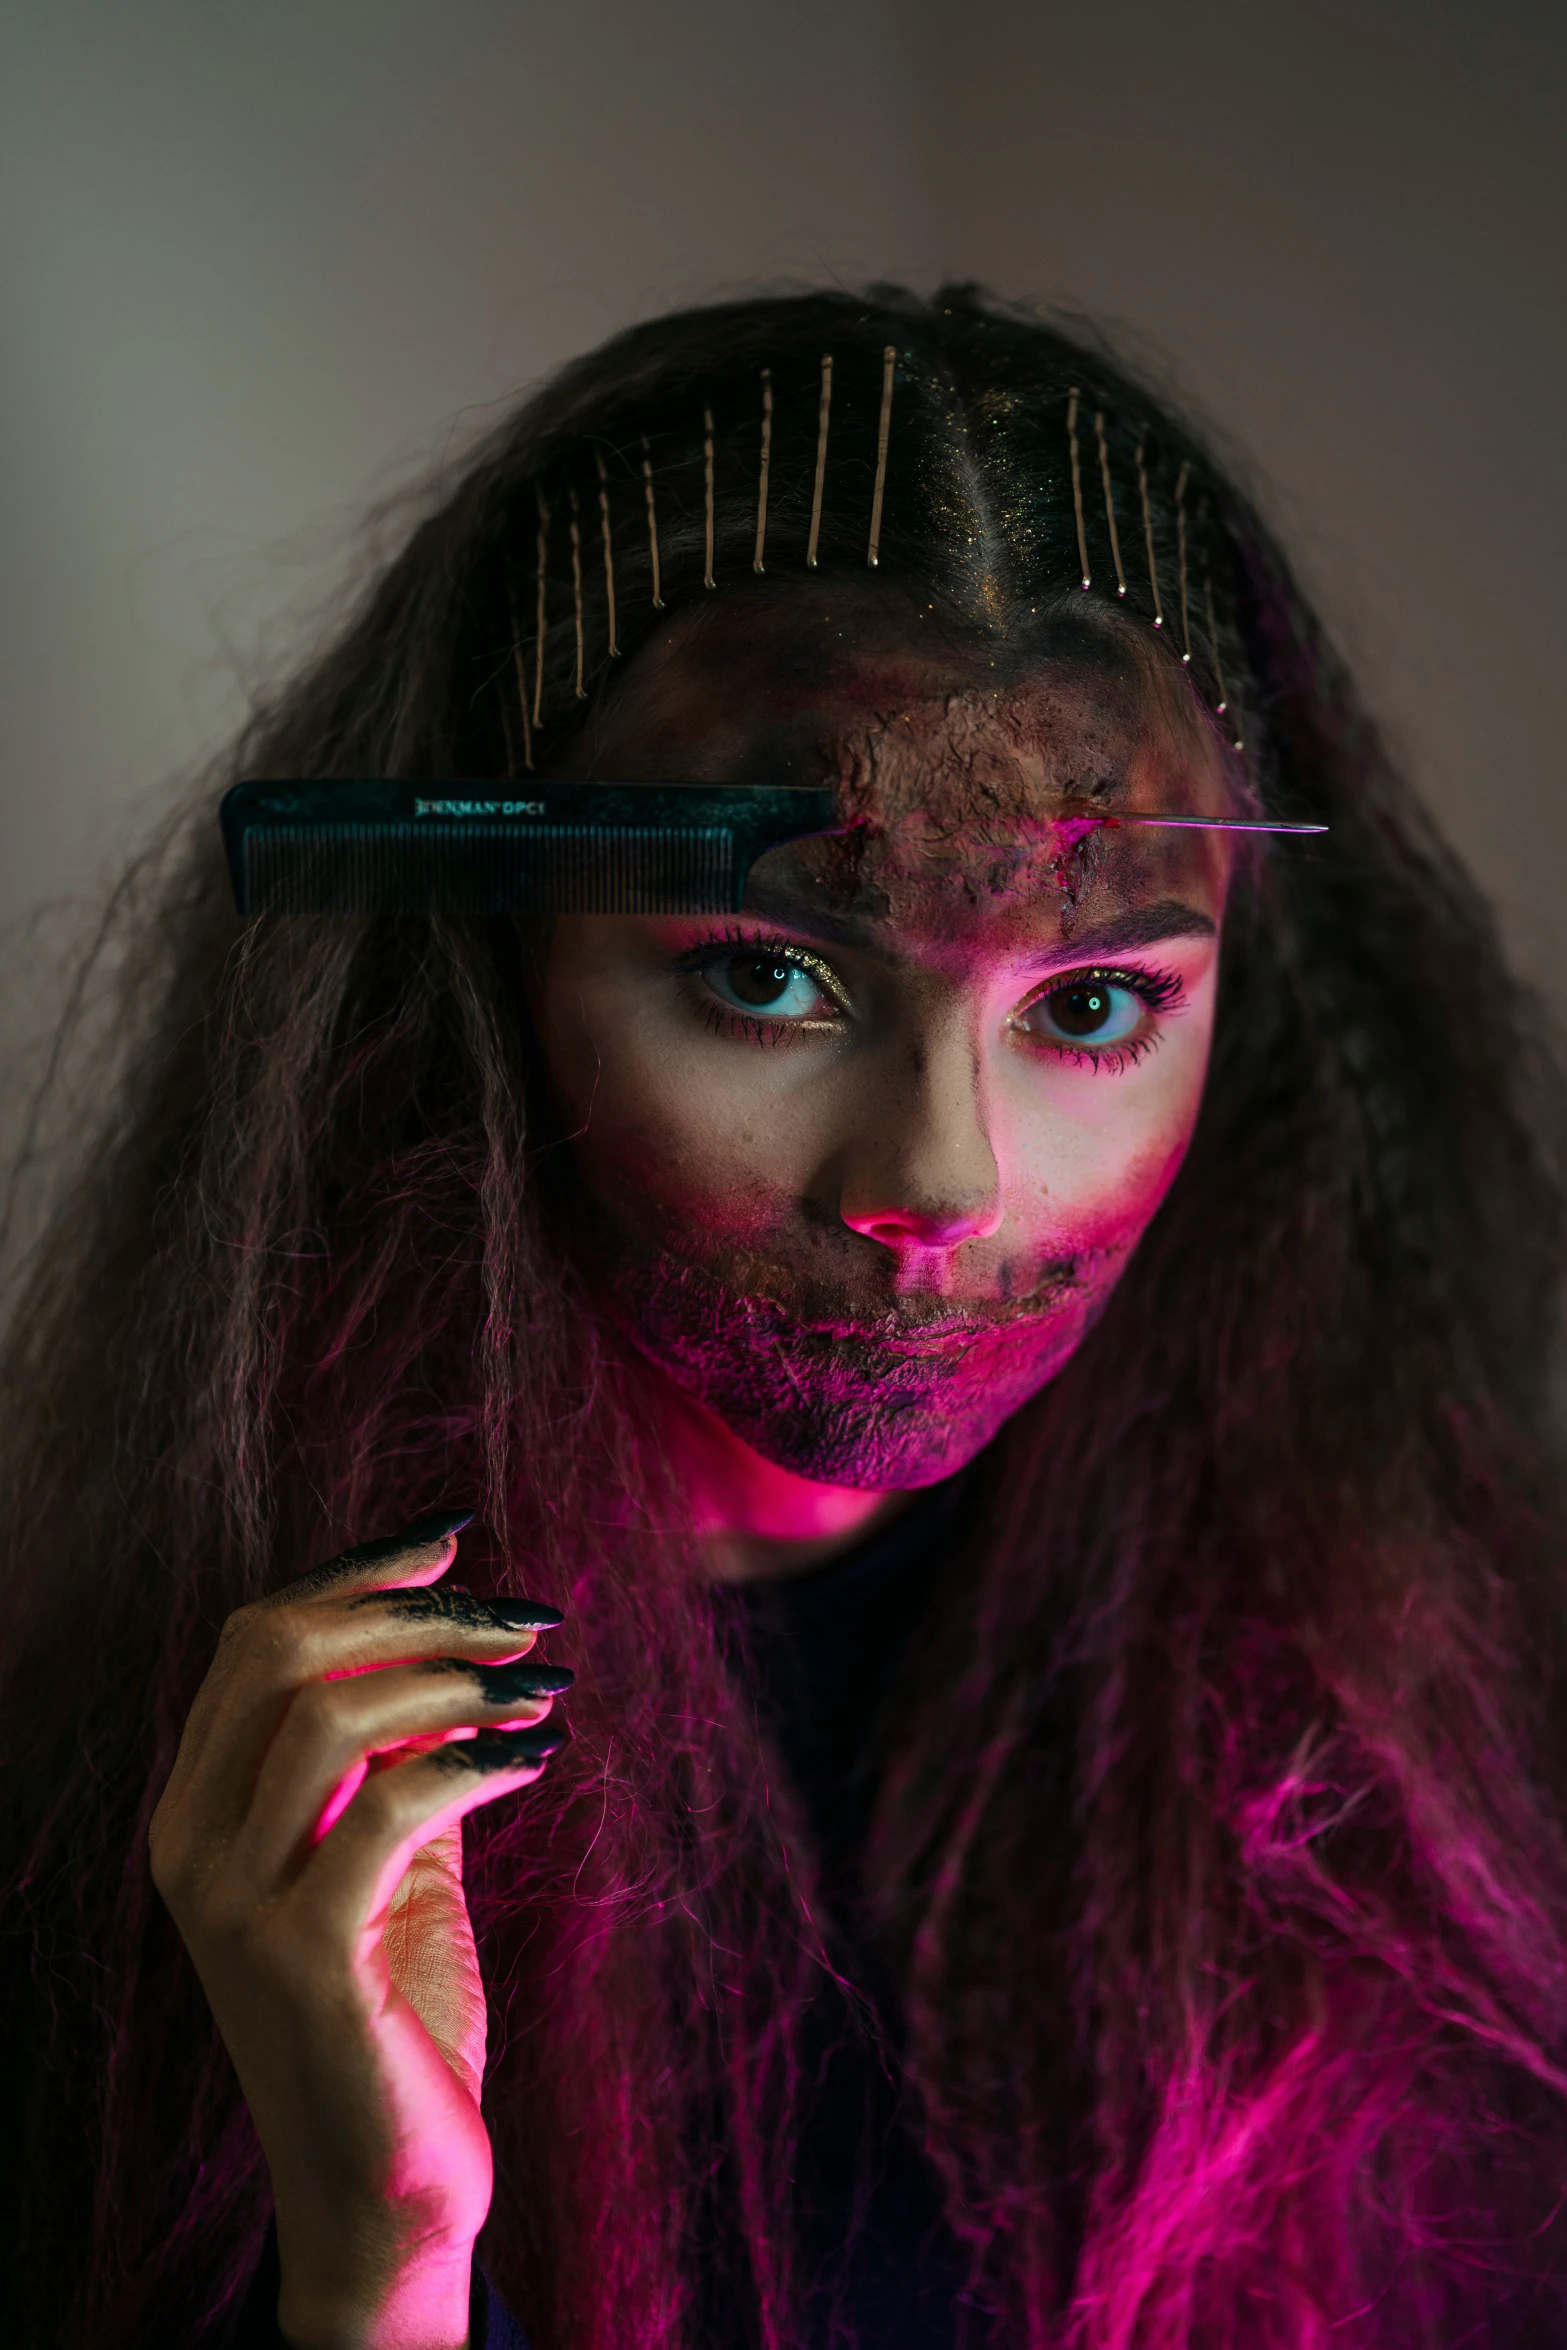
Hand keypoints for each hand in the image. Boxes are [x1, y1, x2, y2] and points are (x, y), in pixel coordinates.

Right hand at [149, 1510, 569, 2349]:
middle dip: (416, 1609)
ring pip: (332, 1713)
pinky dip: (478, 1758)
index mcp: (198, 1811)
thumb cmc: (392, 2016)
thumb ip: (394, 1759)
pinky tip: (538, 1758)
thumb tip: (455, 1643)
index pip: (252, 1639)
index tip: (453, 1536)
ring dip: (460, 1676)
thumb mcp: (389, 1862)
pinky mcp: (303, 1956)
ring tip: (547, 1685)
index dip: (355, 1572)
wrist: (385, 2193)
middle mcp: (193, 1847)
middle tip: (527, 1614)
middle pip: (281, 1652)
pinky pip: (394, 1803)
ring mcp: (236, 1904)